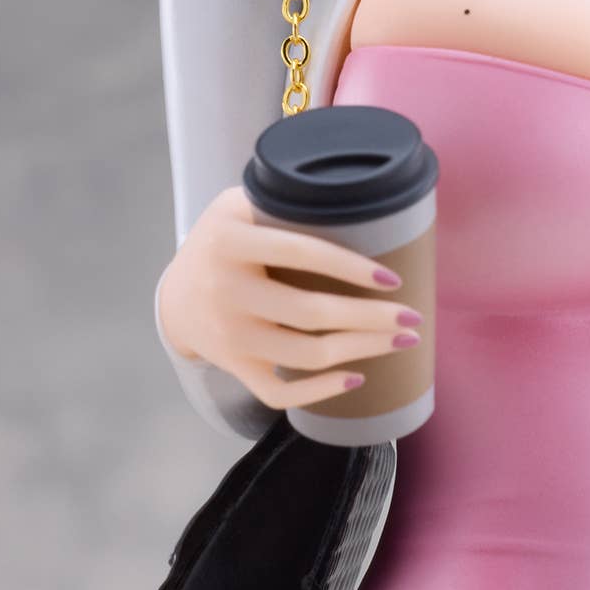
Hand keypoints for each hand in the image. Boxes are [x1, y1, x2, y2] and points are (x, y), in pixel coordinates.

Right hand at [157, 188, 421, 414]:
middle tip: (414, 317)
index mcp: (229, 242)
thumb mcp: (239, 206)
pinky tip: (358, 377)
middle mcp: (224, 292)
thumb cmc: (225, 243)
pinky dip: (322, 391)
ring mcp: (229, 337)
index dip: (351, 268)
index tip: (393, 278)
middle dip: (373, 319)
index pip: (300, 253)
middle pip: (311, 314)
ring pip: (305, 356)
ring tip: (401, 341)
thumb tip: (363, 195)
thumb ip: (284, 199)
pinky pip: (281, 393)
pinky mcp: (235, 368)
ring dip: (363, 351)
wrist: (175, 297)